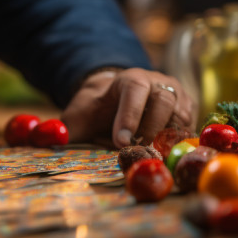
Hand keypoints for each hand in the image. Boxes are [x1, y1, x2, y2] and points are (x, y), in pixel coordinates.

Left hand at [60, 68, 193, 148]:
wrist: (116, 99)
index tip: (120, 142)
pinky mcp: (188, 111)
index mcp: (129, 78)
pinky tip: (169, 158)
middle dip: (150, 129)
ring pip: (180, 115)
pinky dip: (181, 144)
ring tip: (153, 159)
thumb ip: (64, 129)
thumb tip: (46, 141)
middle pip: (163, 101)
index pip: (134, 90)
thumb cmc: (95, 111)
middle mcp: (157, 82)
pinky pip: (190, 128)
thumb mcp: (77, 117)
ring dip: (168, 140)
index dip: (129, 116)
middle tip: (138, 153)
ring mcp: (176, 95)